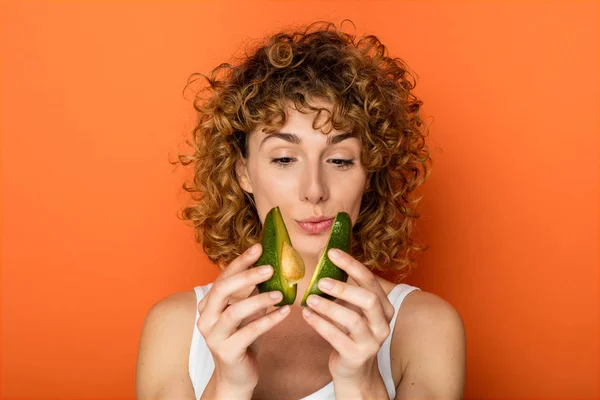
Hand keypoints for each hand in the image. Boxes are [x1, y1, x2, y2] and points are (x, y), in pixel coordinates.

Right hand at [196, 243, 290, 391]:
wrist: (236, 376)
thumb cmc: (242, 338)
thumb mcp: (245, 311)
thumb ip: (250, 292)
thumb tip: (271, 265)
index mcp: (208, 304)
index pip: (223, 277)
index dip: (240, 262)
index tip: (259, 247)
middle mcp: (206, 318)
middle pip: (223, 290)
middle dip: (247, 276)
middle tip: (270, 268)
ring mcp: (214, 336)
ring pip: (235, 312)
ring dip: (259, 300)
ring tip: (280, 294)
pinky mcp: (227, 352)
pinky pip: (249, 332)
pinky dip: (268, 320)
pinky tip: (284, 312)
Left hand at [302, 248, 394, 382]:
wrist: (353, 368)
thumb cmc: (350, 331)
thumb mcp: (351, 307)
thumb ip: (342, 285)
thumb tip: (323, 255)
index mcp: (384, 306)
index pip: (370, 280)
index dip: (351, 265)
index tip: (332, 252)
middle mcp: (383, 323)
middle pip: (368, 299)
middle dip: (343, 288)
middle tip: (321, 281)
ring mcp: (372, 342)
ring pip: (353, 319)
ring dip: (329, 307)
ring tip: (310, 299)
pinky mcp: (357, 356)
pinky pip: (337, 337)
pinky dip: (319, 323)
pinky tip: (306, 314)